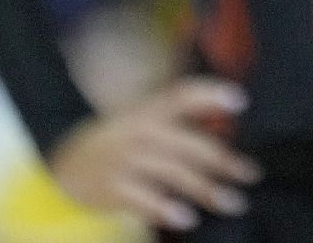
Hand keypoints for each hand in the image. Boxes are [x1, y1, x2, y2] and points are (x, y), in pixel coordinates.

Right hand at [49, 80, 259, 230]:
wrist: (62, 172)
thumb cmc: (114, 142)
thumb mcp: (138, 118)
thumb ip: (175, 117)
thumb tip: (225, 112)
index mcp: (147, 110)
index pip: (181, 94)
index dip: (210, 93)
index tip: (240, 101)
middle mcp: (138, 132)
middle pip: (188, 144)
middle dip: (223, 160)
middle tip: (250, 173)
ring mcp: (125, 162)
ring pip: (173, 173)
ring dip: (206, 190)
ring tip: (232, 201)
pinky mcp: (113, 191)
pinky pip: (144, 200)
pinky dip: (165, 210)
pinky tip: (186, 218)